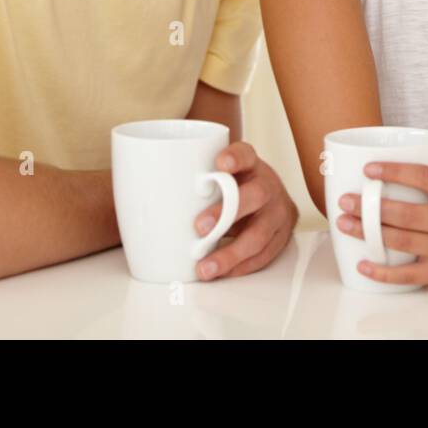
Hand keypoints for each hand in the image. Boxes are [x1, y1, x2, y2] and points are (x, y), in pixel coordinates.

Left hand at [193, 141, 297, 280]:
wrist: (271, 200)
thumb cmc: (234, 188)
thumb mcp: (222, 176)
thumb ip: (197, 183)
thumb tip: (146, 197)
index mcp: (251, 165)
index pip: (245, 154)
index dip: (235, 158)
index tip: (220, 164)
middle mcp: (268, 186)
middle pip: (256, 195)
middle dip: (227, 213)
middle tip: (200, 227)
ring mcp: (278, 212)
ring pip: (260, 234)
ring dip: (231, 253)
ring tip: (205, 266)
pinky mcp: (281, 236)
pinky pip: (263, 255)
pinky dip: (240, 266)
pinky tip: (222, 272)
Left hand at [335, 118, 427, 286]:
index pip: (425, 178)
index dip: (396, 172)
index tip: (367, 169)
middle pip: (409, 214)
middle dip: (373, 209)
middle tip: (346, 200)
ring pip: (405, 242)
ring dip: (370, 234)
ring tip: (344, 223)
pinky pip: (411, 276)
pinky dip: (384, 273)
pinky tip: (362, 264)